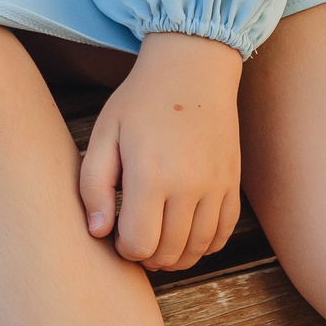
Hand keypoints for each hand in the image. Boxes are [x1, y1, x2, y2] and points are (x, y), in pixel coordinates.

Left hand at [79, 32, 242, 271]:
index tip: (117, 231)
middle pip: (168, 253)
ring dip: (174, 255)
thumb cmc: (141, 101)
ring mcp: (215, 187)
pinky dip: (204, 245)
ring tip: (158, 237)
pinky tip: (185, 232)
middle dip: (147, 255)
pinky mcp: (232, 184)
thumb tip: (98, 232)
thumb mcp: (105, 133)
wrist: (193, 69)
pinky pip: (222, 235)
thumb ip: (93, 185)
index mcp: (150, 175)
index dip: (123, 248)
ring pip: (197, 249)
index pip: (138, 245)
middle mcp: (187, 186)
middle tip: (135, 236)